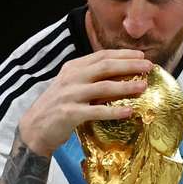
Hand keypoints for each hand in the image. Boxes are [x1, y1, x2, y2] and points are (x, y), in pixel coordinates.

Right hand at [18, 49, 151, 155]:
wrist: (34, 129)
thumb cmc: (57, 107)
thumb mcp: (70, 86)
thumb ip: (89, 78)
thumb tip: (119, 74)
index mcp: (73, 68)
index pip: (101, 56)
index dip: (123, 54)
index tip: (141, 55)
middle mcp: (72, 78)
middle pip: (105, 67)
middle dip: (129, 65)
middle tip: (149, 66)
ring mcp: (70, 95)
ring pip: (103, 87)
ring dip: (126, 86)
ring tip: (143, 86)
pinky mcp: (70, 113)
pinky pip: (97, 111)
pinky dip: (114, 111)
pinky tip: (129, 112)